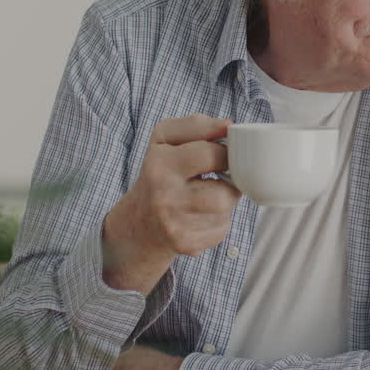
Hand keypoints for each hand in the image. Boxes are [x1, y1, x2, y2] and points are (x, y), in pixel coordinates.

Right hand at [102, 114, 239, 292]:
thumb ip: (196, 125)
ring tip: (208, 195)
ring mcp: (174, 225)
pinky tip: (201, 215)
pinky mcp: (185, 244)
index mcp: (160, 164)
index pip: (211, 155)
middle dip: (230, 182)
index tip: (225, 154)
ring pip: (226, 211)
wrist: (139, 221)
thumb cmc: (160, 171)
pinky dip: (219, 221)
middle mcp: (164, 197)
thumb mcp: (166, 138)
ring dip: (225, 202)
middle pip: (225, 193)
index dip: (227, 153)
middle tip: (220, 176)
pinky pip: (222, 229)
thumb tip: (228, 125)